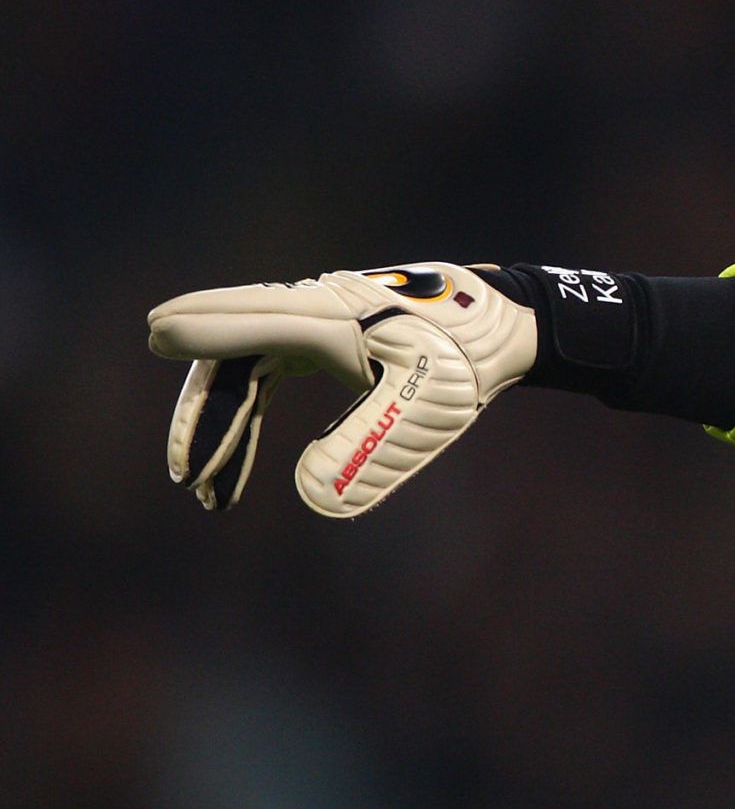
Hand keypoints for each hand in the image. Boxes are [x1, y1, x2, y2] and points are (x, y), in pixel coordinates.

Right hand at [148, 263, 535, 516]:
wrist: (504, 329)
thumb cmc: (467, 362)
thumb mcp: (425, 410)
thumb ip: (370, 448)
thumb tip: (312, 498)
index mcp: (334, 316)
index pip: (257, 321)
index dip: (206, 329)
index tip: (156, 334)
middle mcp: (314, 310)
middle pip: (234, 354)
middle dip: (205, 416)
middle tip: (187, 476)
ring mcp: (312, 322)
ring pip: (245, 369)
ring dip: (223, 426)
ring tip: (210, 492)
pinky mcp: (319, 337)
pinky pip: (266, 374)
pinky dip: (249, 417)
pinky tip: (239, 464)